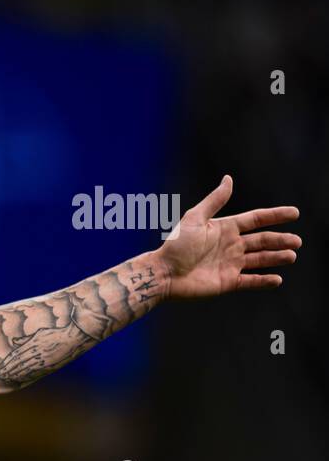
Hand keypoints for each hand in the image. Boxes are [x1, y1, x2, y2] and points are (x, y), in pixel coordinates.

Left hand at [157, 175, 300, 299]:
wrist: (163, 273)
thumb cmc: (175, 245)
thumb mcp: (195, 219)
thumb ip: (214, 200)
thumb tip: (228, 178)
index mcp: (225, 228)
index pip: (256, 220)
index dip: (275, 216)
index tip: (294, 213)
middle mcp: (230, 245)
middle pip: (262, 241)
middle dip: (280, 240)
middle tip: (297, 241)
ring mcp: (230, 264)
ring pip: (260, 260)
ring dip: (276, 258)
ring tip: (291, 256)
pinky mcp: (227, 282)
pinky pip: (250, 281)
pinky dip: (263, 281)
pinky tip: (277, 279)